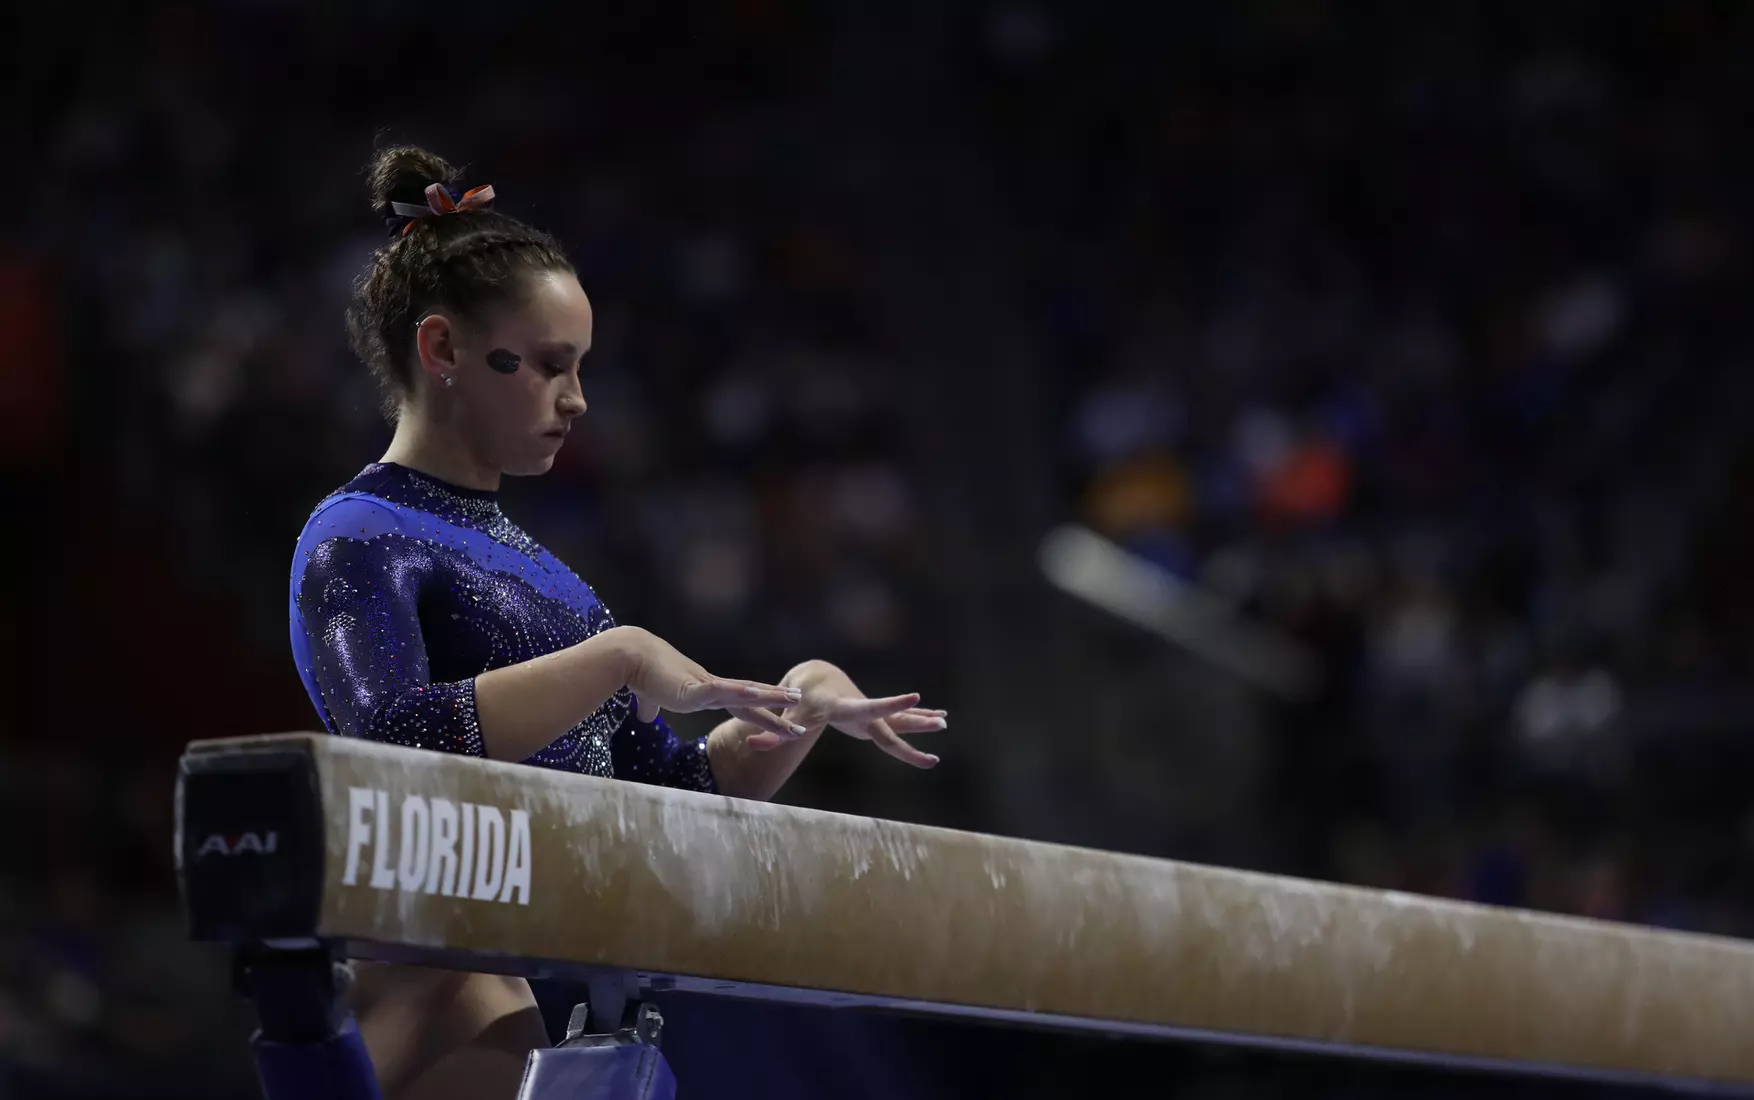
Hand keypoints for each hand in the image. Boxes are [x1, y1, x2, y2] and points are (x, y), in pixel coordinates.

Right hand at [609, 626, 805, 738]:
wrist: (628, 657)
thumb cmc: (640, 674)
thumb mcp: (651, 696)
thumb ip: (652, 707)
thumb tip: (645, 717)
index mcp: (705, 692)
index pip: (741, 703)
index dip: (763, 710)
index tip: (783, 715)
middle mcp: (711, 688)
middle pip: (752, 700)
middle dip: (778, 709)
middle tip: (803, 713)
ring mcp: (705, 688)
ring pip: (745, 693)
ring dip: (770, 698)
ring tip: (794, 699)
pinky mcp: (692, 690)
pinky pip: (721, 692)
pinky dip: (740, 694)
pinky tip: (758, 695)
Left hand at [735, 660, 946, 767]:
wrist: (817, 678)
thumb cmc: (801, 697)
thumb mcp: (788, 713)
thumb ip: (773, 731)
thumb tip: (753, 745)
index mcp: (846, 707)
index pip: (870, 708)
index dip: (891, 705)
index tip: (914, 697)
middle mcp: (863, 709)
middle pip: (892, 720)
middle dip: (916, 721)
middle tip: (941, 723)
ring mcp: (872, 713)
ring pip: (901, 719)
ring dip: (923, 720)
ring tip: (946, 721)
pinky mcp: (874, 716)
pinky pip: (900, 719)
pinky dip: (919, 718)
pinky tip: (941, 716)